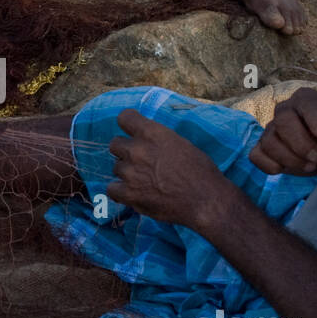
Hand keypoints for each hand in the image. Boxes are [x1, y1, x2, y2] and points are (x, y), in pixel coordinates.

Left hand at [106, 108, 226, 227]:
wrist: (205, 200)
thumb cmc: (200, 171)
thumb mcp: (180, 143)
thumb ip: (158, 139)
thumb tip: (145, 141)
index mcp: (152, 133)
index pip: (124, 117)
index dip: (128, 125)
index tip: (133, 132)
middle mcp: (137, 149)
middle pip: (115, 144)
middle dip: (126, 152)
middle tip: (140, 162)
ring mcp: (130, 172)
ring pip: (115, 168)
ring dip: (126, 174)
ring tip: (144, 182)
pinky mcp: (128, 193)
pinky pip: (111, 189)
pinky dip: (120, 192)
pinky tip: (132, 194)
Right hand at [249, 88, 316, 175]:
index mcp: (306, 99)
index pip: (305, 102)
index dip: (314, 117)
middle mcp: (284, 110)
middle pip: (282, 122)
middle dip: (301, 144)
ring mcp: (270, 129)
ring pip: (269, 142)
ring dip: (290, 159)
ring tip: (310, 165)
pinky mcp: (261, 147)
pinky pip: (256, 156)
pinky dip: (270, 165)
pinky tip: (287, 168)